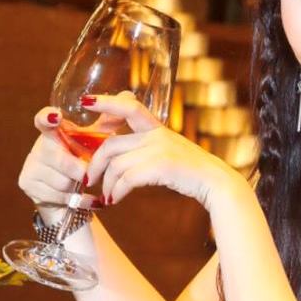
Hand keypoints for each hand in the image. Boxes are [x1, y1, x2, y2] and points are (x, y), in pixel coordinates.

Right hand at [17, 107, 104, 222]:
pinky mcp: (28, 184)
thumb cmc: (82, 162)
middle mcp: (38, 147)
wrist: (66, 197)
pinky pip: (59, 196)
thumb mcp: (95, 142)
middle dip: (81, 170)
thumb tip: (128, 94)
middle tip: (89, 172)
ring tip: (83, 184)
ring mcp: (30, 166)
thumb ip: (108, 122)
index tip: (56, 116)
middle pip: (62, 160)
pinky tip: (90, 200)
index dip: (47, 117)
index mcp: (53, 132)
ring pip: (62, 181)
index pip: (44, 120)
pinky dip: (80, 200)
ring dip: (79, 186)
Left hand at [81, 93, 240, 210]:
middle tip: (87, 179)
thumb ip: (147, 148)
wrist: (215, 182)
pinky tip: (115, 199)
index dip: (106, 102)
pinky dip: (117, 191)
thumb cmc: (190, 171)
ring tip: (106, 196)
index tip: (85, 101)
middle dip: (93, 164)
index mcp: (157, 127)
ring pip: (116, 165)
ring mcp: (159, 149)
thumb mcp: (169, 151)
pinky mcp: (161, 166)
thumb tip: (118, 160)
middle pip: (110, 144)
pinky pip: (127, 179)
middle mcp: (156, 134)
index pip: (128, 106)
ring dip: (107, 184)